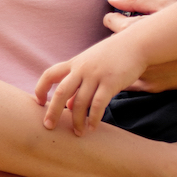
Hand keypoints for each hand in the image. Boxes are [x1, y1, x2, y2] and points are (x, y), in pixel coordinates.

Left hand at [35, 35, 152, 133]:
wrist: (138, 43)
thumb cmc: (114, 55)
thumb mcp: (92, 65)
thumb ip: (79, 83)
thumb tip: (70, 105)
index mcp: (75, 63)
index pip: (49, 75)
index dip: (41, 88)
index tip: (39, 103)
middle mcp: (82, 69)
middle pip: (61, 92)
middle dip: (52, 111)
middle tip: (48, 126)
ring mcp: (96, 75)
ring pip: (80, 102)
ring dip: (77, 120)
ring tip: (78, 133)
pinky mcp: (111, 82)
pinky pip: (98, 104)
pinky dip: (93, 118)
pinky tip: (92, 128)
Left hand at [107, 0, 176, 93]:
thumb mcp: (168, 7)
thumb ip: (137, 1)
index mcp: (137, 30)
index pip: (112, 23)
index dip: (114, 20)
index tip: (119, 19)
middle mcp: (136, 54)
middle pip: (113, 46)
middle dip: (118, 41)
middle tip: (132, 35)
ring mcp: (143, 73)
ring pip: (120, 67)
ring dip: (124, 59)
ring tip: (140, 49)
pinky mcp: (152, 87)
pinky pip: (131, 83)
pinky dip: (132, 74)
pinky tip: (145, 65)